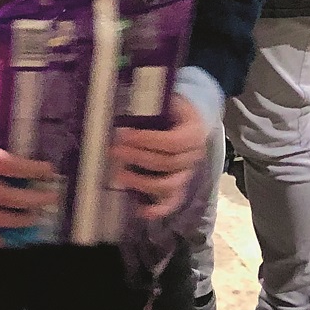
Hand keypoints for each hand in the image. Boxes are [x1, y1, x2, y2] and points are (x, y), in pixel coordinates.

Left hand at [109, 95, 208, 220]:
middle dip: (138, 157)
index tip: (123, 134)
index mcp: (194, 132)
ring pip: (170, 185)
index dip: (147, 140)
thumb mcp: (163, 100)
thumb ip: (147, 106)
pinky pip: (173, 201)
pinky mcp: (180, 186)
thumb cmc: (171, 107)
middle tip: (114, 151)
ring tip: (119, 175)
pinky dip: (158, 209)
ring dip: (143, 182)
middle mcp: (194, 155)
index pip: (173, 142)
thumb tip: (119, 109)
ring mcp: (188, 173)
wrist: (187, 117)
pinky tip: (139, 210)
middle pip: (168, 163)